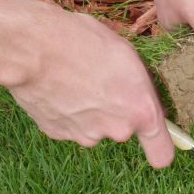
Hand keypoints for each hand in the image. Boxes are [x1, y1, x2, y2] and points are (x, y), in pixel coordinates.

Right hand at [0, 2, 173, 166]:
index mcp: (140, 111)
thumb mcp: (126, 53)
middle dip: (115, 109)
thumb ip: (138, 84)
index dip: (161, 147)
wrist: (32, 49)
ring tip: (75, 77)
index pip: (162, 153)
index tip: (159, 144)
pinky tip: (57, 85)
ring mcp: (85, 135)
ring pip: (94, 125)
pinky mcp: (58, 134)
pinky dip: (66, 110)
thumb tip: (136, 92)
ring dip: (89, 109)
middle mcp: (116, 131)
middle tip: (100, 79)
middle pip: (122, 128)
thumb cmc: (82, 41)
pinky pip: (69, 123)